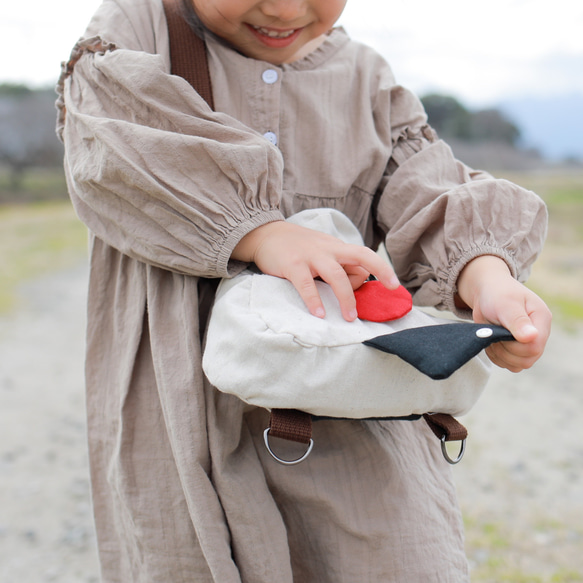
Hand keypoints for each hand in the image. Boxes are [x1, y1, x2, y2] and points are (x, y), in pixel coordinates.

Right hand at [232, 221, 398, 320]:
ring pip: (336, 275)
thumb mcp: (321, 252)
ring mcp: (311, 256)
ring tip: (350, 317)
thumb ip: (338, 266)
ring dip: (346, 297)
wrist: (265, 234)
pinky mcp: (292, 264)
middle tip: (393, 288)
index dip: (369, 275)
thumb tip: (358, 284)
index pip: (363, 259)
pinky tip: (319, 314)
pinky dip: (314, 300)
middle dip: (381, 269)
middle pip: (361, 255)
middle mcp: (328, 249)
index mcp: (338, 247)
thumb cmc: (297, 248)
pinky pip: (306, 284)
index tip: (369, 289)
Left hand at [457, 255, 551, 371]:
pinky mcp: (516, 349)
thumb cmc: (497, 294)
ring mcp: (528, 343)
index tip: (500, 331)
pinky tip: (492, 341)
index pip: (535, 347)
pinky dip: (496, 357)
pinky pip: (508, 364)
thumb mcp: (505, 304)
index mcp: (541, 319)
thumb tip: (531, 337)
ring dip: (499, 354)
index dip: (515, 346)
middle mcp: (538, 333)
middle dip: (505, 350)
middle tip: (494, 332)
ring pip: (517, 365)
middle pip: (527, 359)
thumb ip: (518, 321)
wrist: (486, 292)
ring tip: (492, 335)